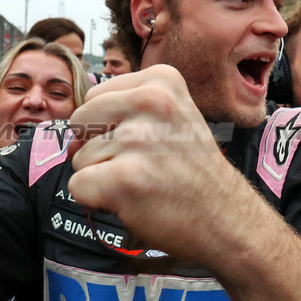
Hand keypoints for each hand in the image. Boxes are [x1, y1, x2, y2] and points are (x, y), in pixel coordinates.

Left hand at [67, 65, 257, 265]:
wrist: (227, 220)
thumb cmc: (193, 172)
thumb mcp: (172, 119)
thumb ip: (123, 113)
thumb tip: (72, 140)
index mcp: (162, 80)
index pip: (97, 95)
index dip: (110, 126)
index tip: (148, 143)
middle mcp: (150, 102)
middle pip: (81, 121)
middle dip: (98, 148)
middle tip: (141, 165)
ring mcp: (137, 140)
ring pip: (79, 157)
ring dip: (103, 176)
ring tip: (145, 183)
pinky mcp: (123, 179)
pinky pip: (78, 185)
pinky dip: (97, 200)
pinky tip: (133, 200)